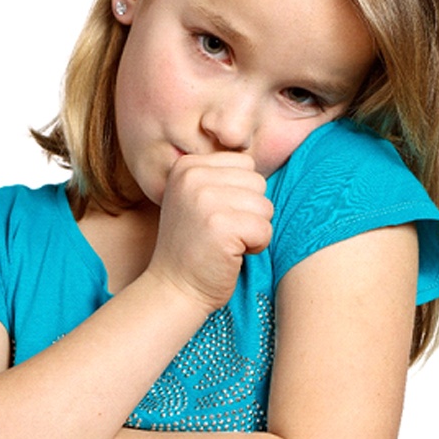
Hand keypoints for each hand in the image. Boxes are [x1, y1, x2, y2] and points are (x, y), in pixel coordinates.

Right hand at [146, 152, 273, 312]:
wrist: (173, 288)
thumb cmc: (194, 245)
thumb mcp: (196, 197)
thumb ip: (221, 175)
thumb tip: (258, 150)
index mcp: (186, 165)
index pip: (244, 163)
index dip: (240, 193)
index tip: (215, 214)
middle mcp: (192, 176)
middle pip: (258, 182)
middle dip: (250, 210)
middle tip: (222, 231)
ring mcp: (205, 199)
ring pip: (265, 205)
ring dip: (253, 229)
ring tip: (226, 242)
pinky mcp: (220, 226)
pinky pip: (265, 229)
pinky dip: (256, 247)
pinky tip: (230, 254)